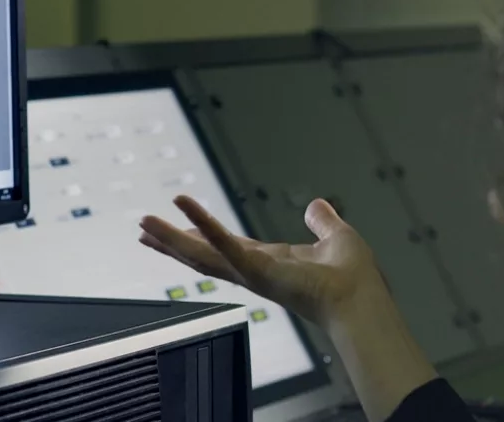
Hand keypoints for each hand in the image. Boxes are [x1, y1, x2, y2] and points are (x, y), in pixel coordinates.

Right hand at [140, 196, 438, 420]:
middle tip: (143, 231)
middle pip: (204, 254)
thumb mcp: (336, 237)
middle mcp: (253, 270)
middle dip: (173, 243)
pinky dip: (203, 223)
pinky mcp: (255, 269)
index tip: (179, 226)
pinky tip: (182, 204)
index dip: (202, 235)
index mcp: (270, 262)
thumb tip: (315, 205)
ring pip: (202, 254)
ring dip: (171, 238)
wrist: (361, 298)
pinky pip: (223, 243)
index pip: (227, 246)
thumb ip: (322, 222)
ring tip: (143, 223)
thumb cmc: (353, 277)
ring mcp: (251, 272)